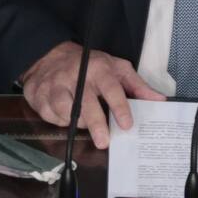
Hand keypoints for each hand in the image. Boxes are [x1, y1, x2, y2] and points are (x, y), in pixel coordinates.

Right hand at [20, 41, 165, 148]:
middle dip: (96, 124)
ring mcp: (55, 85)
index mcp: (98, 68)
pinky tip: (66, 115)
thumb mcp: (116, 68)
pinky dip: (60, 120)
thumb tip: (158, 101)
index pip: (111, 88)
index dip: (120, 107)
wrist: (49, 56)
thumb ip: (137, 86)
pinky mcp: (39, 95)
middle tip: (104, 142)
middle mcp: (76, 75)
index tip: (127, 124)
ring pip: (66, 111)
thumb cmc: (89, 65)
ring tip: (85, 123)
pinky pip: (50, 116)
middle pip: (86, 103)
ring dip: (77, 122)